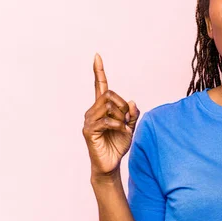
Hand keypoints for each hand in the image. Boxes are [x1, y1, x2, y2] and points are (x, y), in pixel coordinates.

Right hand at [82, 53, 139, 179]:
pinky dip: (118, 124)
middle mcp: (92, 111)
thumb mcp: (130, 126)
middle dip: (122, 104)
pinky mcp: (88, 131)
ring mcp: (88, 120)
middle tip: (127, 119)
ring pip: (108, 105)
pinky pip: (106, 120)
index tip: (97, 56)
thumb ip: (132, 114)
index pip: (100, 86)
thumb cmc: (118, 144)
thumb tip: (132, 101)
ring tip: (124, 127)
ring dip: (121, 116)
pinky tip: (121, 131)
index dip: (99, 71)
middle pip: (109, 94)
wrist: (110, 164)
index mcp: (102, 108)